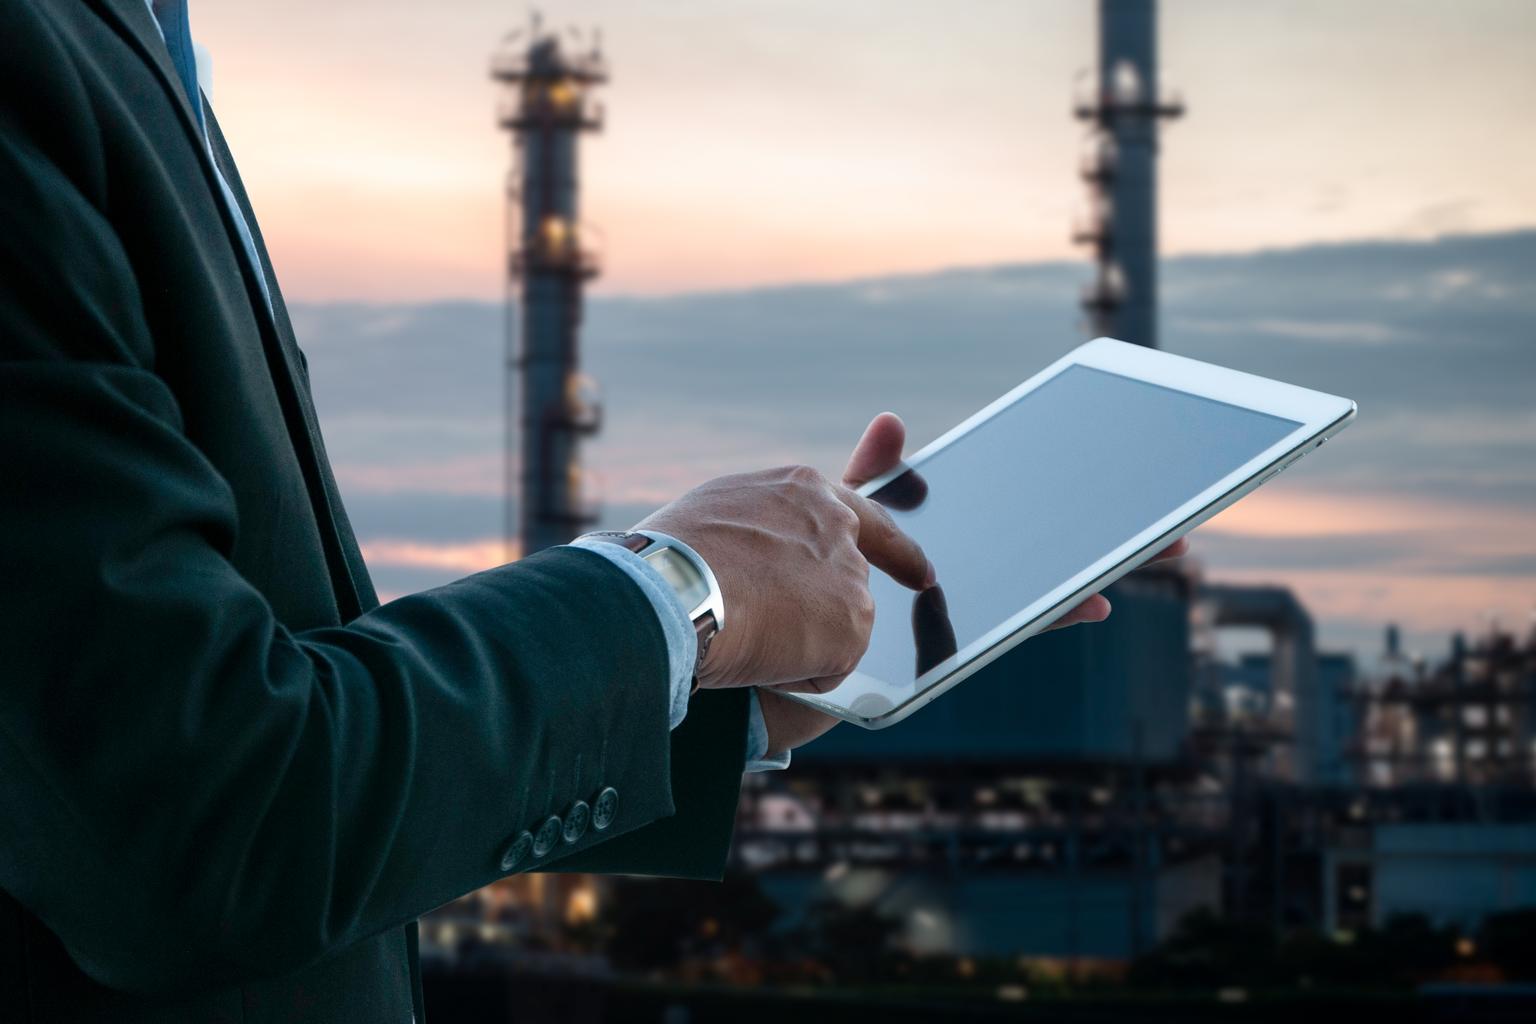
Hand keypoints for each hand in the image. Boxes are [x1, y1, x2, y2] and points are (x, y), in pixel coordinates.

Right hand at [634, 459, 931, 692]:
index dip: (895, 548)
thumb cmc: (668, 558)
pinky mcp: (853, 622)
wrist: (669, 591)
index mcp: (800, 489)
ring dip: (799, 643)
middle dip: (832, 608)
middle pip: (852, 579)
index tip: (923, 573)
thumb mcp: (714, 516)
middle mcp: (838, 523)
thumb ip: (758, 526)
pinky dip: (796, 676)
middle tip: (795, 629)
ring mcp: (850, 574)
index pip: (864, 514)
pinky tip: (757, 659)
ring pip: (837, 628)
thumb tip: (763, 556)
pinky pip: (828, 669)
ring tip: (742, 636)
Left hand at [754, 413, 1192, 754]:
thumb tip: (894, 420)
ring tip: (1162, 549)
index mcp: (925, 552)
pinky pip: (1011, 629)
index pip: (1001, 521)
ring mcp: (950, 620)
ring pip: (1039, 589)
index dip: (1051, 500)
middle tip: (1163, 515)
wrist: (751, 653)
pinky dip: (1056, 614)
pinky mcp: (945, 653)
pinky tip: (1097, 600)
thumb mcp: (827, 522)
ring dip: (1100, 569)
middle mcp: (948, 588)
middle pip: (1036, 552)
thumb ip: (868, 479)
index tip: (1100, 472)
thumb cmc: (784, 591)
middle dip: (1099, 533)